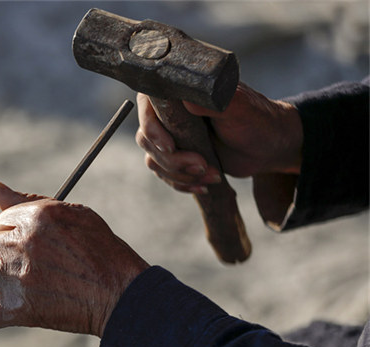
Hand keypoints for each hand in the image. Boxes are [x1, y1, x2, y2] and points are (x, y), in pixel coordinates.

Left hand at [0, 179, 148, 336]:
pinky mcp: (17, 310)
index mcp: (33, 217)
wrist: (122, 294)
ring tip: (8, 288)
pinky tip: (3, 313)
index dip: (13, 237)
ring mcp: (15, 278)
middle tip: (25, 270)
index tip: (33, 249)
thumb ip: (26, 200)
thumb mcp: (71, 213)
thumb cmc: (102, 251)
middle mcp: (20, 244)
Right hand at [135, 83, 302, 227]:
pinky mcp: (178, 156)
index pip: (146, 106)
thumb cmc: (257, 119)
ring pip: (154, 159)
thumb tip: (185, 100)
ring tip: (210, 174)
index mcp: (180, 92)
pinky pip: (164, 173)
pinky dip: (182, 183)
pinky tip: (204, 185)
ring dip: (179, 173)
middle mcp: (170, 112)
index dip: (152, 128)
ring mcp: (172, 135)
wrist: (270, 146)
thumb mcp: (237, 106)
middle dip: (172, 158)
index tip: (170, 146)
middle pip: (147, 138)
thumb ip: (210, 100)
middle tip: (201, 165)